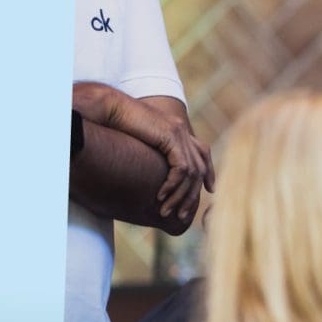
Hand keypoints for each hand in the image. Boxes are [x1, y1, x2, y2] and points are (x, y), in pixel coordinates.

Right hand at [72, 83, 214, 219]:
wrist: (110, 107)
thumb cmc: (118, 124)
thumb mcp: (142, 142)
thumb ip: (154, 154)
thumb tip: (152, 171)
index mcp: (178, 130)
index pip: (203, 153)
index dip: (209, 171)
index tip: (210, 190)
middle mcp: (182, 131)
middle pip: (199, 168)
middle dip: (192, 194)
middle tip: (184, 214)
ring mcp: (179, 133)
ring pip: (191, 173)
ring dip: (179, 196)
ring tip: (166, 211)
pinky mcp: (171, 137)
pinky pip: (180, 169)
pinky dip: (172, 185)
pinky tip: (160, 196)